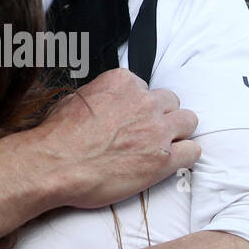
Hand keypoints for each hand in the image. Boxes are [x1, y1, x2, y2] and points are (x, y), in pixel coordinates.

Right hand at [33, 68, 199, 208]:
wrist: (55, 165)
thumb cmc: (58, 137)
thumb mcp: (76, 99)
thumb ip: (101, 96)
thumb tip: (106, 105)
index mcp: (123, 83)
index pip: (145, 88)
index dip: (138, 107)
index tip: (130, 120)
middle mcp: (144, 102)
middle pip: (171, 101)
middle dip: (161, 116)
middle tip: (146, 133)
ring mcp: (157, 130)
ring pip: (188, 121)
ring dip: (178, 132)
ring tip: (161, 146)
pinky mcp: (164, 159)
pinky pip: (193, 151)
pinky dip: (185, 156)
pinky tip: (171, 162)